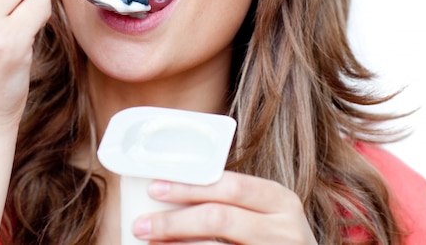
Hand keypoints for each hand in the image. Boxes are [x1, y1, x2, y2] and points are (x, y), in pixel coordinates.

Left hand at [132, 172, 316, 243]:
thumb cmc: (271, 237)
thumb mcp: (262, 213)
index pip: (230, 186)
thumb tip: (167, 190)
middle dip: (174, 221)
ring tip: (149, 242)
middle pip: (219, 218)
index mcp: (279, 200)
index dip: (189, 186)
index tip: (153, 187)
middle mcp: (284, 229)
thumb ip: (229, 199)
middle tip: (140, 224)